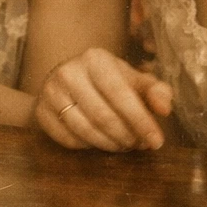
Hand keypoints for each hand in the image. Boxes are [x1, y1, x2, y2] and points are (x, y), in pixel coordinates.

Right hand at [35, 48, 172, 151]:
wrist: (65, 81)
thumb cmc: (107, 81)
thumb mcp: (132, 80)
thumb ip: (155, 91)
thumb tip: (165, 108)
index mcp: (95, 59)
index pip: (120, 95)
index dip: (141, 121)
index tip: (156, 142)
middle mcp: (68, 72)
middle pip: (103, 116)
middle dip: (126, 136)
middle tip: (138, 145)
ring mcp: (50, 92)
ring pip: (85, 130)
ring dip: (109, 144)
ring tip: (122, 145)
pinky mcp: (41, 112)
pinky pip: (68, 140)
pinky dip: (88, 147)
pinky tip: (99, 142)